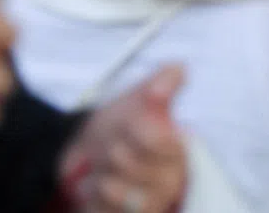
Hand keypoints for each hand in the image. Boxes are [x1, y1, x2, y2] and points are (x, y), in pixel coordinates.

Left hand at [60, 66, 186, 212]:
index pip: (161, 141)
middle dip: (116, 153)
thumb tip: (179, 70)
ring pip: (119, 192)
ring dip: (103, 176)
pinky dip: (94, 199)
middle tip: (113, 147)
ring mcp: (150, 204)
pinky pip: (105, 212)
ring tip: (104, 169)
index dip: (139, 132)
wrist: (88, 157)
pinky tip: (97, 187)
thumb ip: (165, 79)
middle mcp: (171, 181)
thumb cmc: (122, 125)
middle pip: (133, 166)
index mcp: (180, 149)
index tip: (130, 126)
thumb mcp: (142, 96)